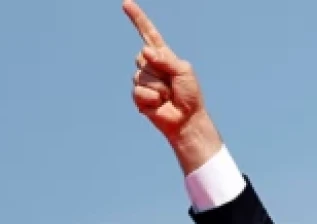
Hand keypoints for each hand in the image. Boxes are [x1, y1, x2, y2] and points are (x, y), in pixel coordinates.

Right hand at [122, 1, 221, 173]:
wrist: (187, 119)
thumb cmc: (190, 95)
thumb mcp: (183, 71)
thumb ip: (166, 59)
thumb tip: (145, 51)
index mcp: (163, 56)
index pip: (148, 34)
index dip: (137, 19)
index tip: (126, 4)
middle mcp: (150, 66)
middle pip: (142, 57)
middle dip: (160, 71)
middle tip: (172, 85)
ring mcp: (143, 80)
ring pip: (141, 75)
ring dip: (159, 87)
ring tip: (168, 96)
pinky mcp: (138, 96)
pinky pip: (139, 91)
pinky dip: (152, 98)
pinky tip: (159, 104)